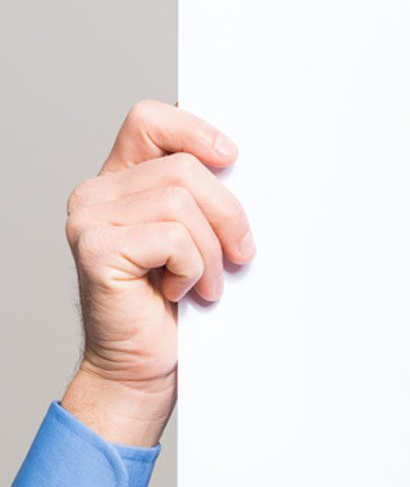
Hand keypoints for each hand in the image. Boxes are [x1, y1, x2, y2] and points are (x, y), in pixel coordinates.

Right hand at [60, 99, 254, 444]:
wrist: (144, 367)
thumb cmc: (176, 305)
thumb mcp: (199, 237)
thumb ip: (204, 195)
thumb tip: (244, 163)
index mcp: (122, 180)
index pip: (149, 119)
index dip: (195, 130)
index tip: (232, 159)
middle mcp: (96, 193)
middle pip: (185, 168)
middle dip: (227, 213)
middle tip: (240, 253)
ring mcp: (89, 219)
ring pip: (182, 202)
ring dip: (212, 250)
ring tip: (206, 283)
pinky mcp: (95, 249)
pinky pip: (173, 237)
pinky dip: (193, 268)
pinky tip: (180, 291)